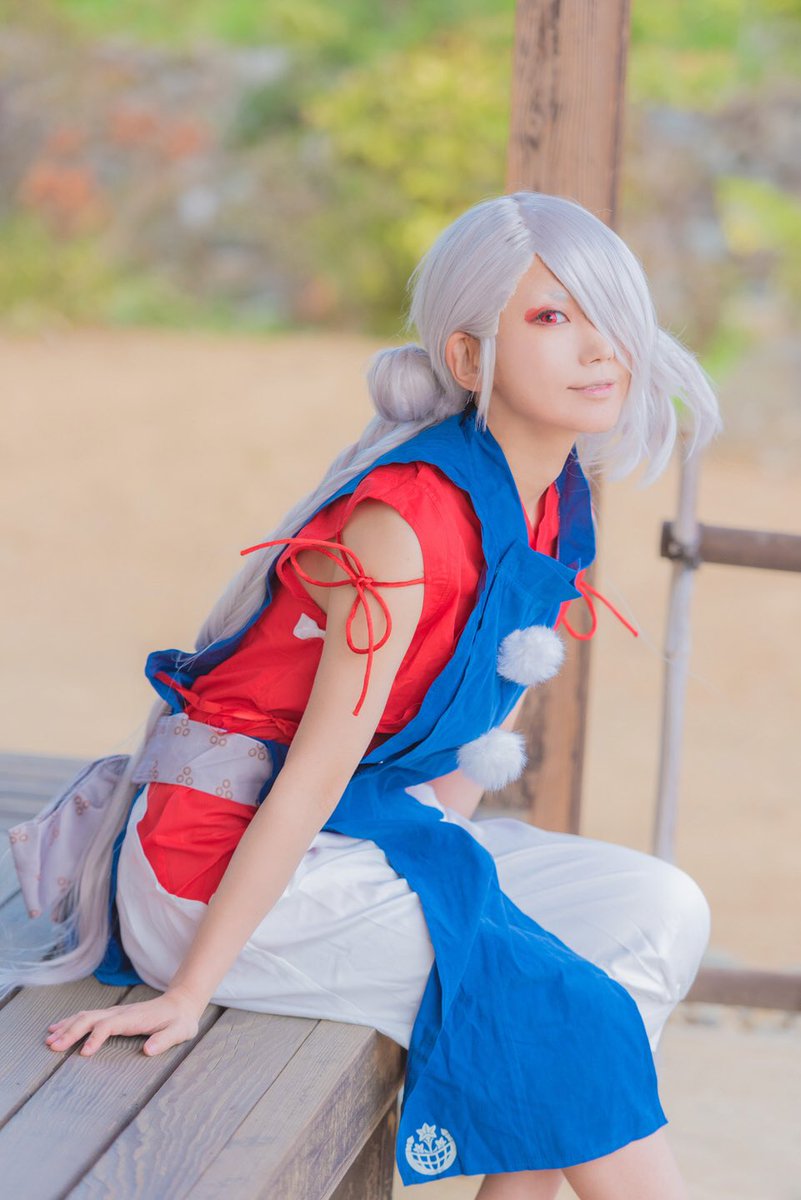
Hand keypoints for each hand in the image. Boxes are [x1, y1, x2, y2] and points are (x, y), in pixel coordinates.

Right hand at [44, 986, 205, 1056]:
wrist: (181, 1003)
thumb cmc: (180, 1020)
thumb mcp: (180, 1031)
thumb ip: (166, 1040)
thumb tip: (149, 1050)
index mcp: (134, 1018)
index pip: (109, 1025)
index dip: (95, 1037)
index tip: (84, 1053)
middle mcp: (121, 1013)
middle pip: (90, 1019)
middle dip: (71, 1032)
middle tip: (53, 1046)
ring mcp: (115, 1013)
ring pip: (86, 1016)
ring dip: (67, 1027)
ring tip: (49, 1039)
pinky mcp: (113, 1016)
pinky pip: (88, 1017)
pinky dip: (71, 1022)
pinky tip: (58, 1028)